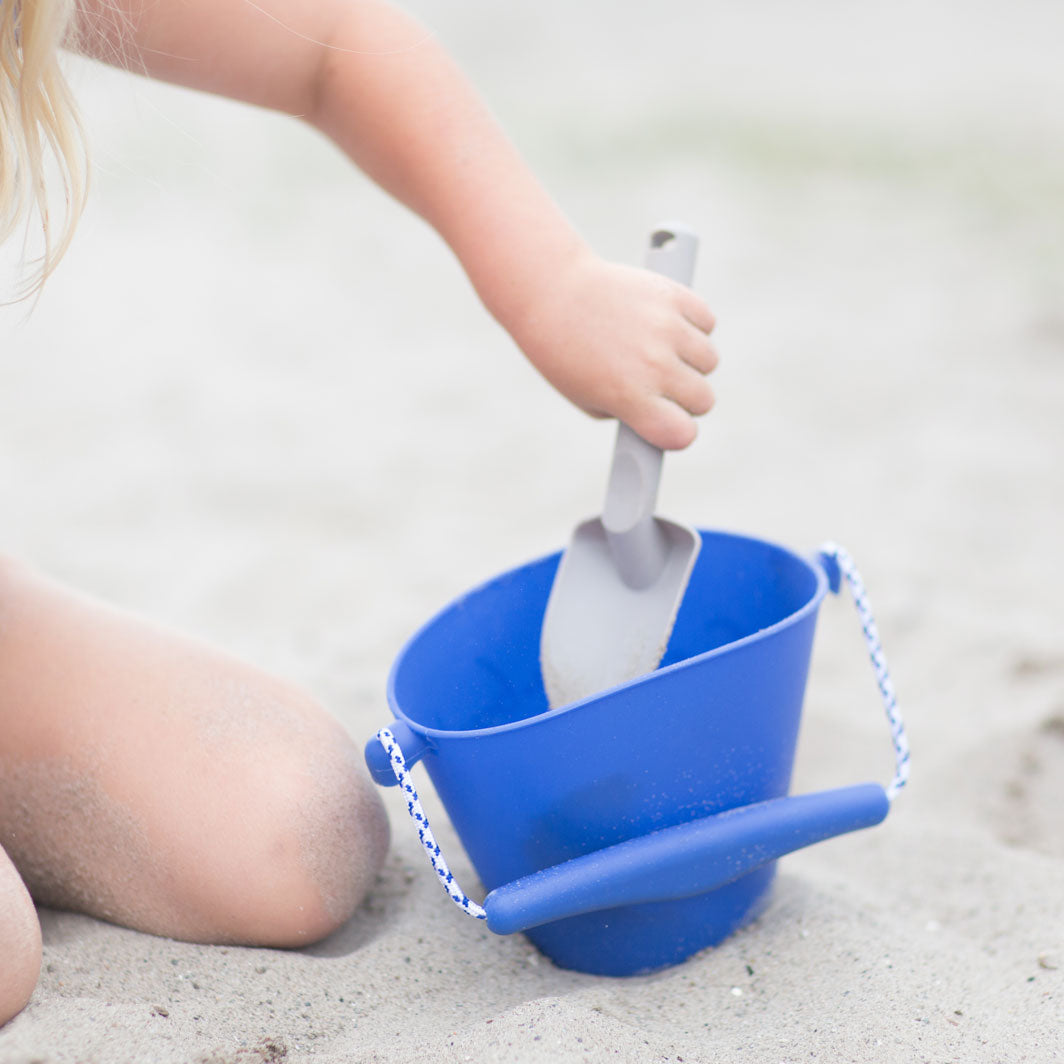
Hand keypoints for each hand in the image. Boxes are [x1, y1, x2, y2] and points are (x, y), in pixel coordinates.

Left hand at [505, 249, 718, 449]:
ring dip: (691, 361)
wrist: (550, 291)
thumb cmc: (563, 352)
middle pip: (703, 400)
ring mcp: (667, 328)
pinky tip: (667, 325)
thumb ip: (629, 413)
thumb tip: (666, 413)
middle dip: (686, 398)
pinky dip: (694, 325)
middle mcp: (654, 365)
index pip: (683, 434)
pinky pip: (707, 322)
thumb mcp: (586, 398)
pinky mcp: (673, 296)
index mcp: (630, 397)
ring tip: (661, 350)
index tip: (669, 423)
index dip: (677, 432)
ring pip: (709, 361)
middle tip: (663, 386)